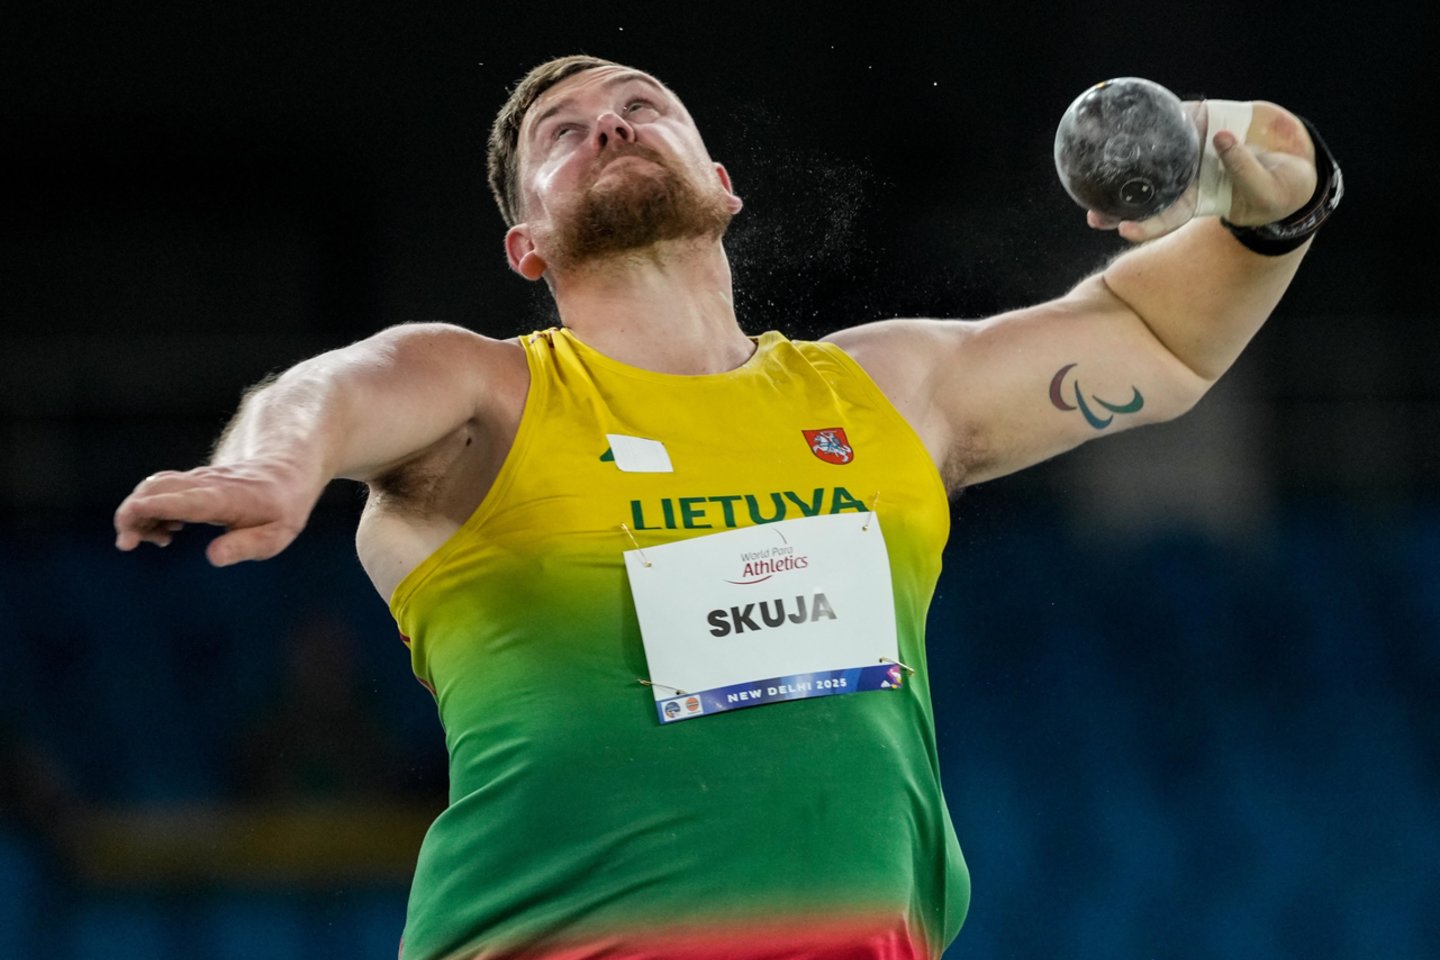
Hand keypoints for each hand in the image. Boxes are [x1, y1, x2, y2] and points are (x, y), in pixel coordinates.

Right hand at [114, 459, 323, 566]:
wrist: (287, 472)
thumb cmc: (283, 508)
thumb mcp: (276, 535)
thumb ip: (245, 546)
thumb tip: (212, 557)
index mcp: (224, 498)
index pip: (182, 500)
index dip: (153, 509)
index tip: (128, 524)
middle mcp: (205, 484)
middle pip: (155, 489)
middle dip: (131, 514)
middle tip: (128, 544)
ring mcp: (196, 480)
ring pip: (153, 487)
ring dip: (138, 513)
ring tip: (158, 542)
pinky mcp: (192, 482)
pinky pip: (159, 489)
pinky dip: (149, 509)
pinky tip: (166, 531)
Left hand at [1088, 100, 1317, 242]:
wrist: (1296, 158)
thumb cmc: (1281, 188)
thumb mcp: (1267, 188)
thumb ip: (1243, 169)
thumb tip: (1219, 140)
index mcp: (1200, 201)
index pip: (1167, 218)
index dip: (1146, 226)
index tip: (1124, 230)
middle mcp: (1188, 177)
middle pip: (1148, 192)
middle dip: (1118, 205)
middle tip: (1092, 212)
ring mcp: (1192, 150)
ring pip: (1154, 154)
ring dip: (1128, 156)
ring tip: (1098, 155)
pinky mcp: (1202, 123)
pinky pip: (1176, 117)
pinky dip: (1158, 113)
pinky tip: (1135, 109)